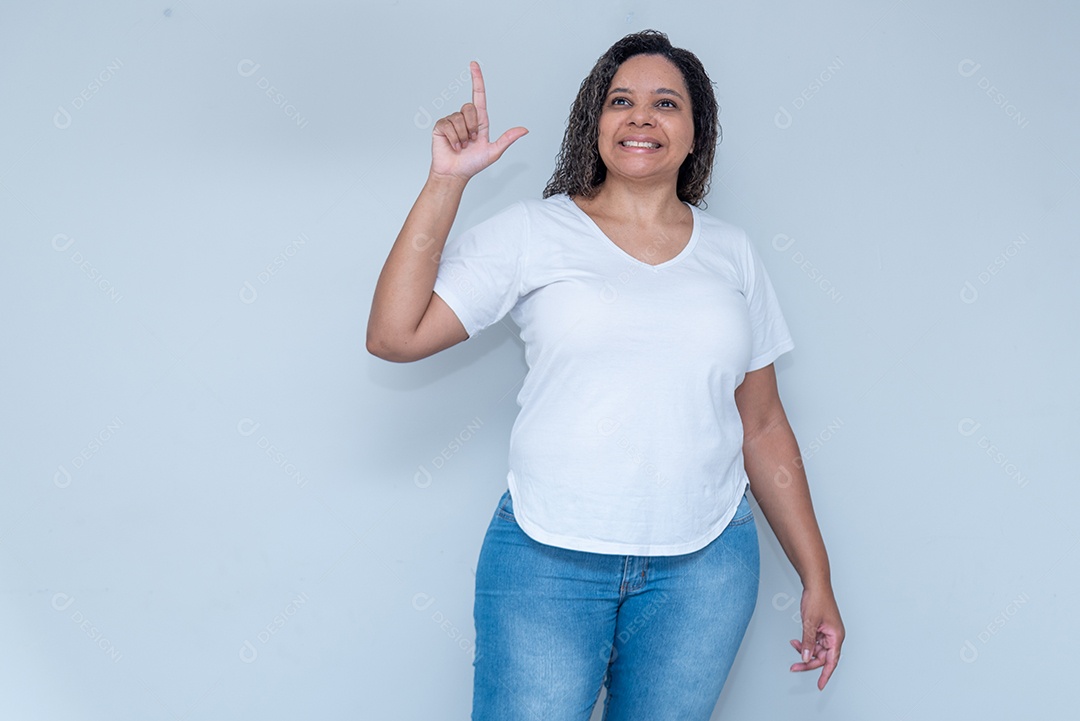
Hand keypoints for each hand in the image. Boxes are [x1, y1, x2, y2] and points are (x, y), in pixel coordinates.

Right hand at [430, 61, 527, 180]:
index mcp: (480, 121)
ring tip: (461, 146)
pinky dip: (452, 138)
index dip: (476, 79)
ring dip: (462, 136)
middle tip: (471, 141)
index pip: (478, 95)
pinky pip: (448, 125)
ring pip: (458, 118)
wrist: (455, 173)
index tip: (474, 64)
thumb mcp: (494, 151)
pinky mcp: (441, 126)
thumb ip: (507, 139)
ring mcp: (452, 121)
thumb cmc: (473, 164)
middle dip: (472, 127)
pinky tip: (453, 146)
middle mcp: (465, 118)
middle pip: (469, 108)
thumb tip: (524, 130)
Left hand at [788, 583, 843, 689]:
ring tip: (793, 645)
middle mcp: (833, 636)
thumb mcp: (810, 623)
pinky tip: (795, 641)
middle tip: (794, 667)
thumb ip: (808, 642)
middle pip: (822, 657)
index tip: (820, 686)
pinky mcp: (821, 628)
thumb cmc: (818, 599)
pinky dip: (804, 642)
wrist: (815, 584)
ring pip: (816, 649)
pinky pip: (813, 641)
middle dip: (808, 661)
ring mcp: (827, 632)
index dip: (826, 675)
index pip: (832, 661)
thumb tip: (805, 657)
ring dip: (804, 650)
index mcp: (836, 636)